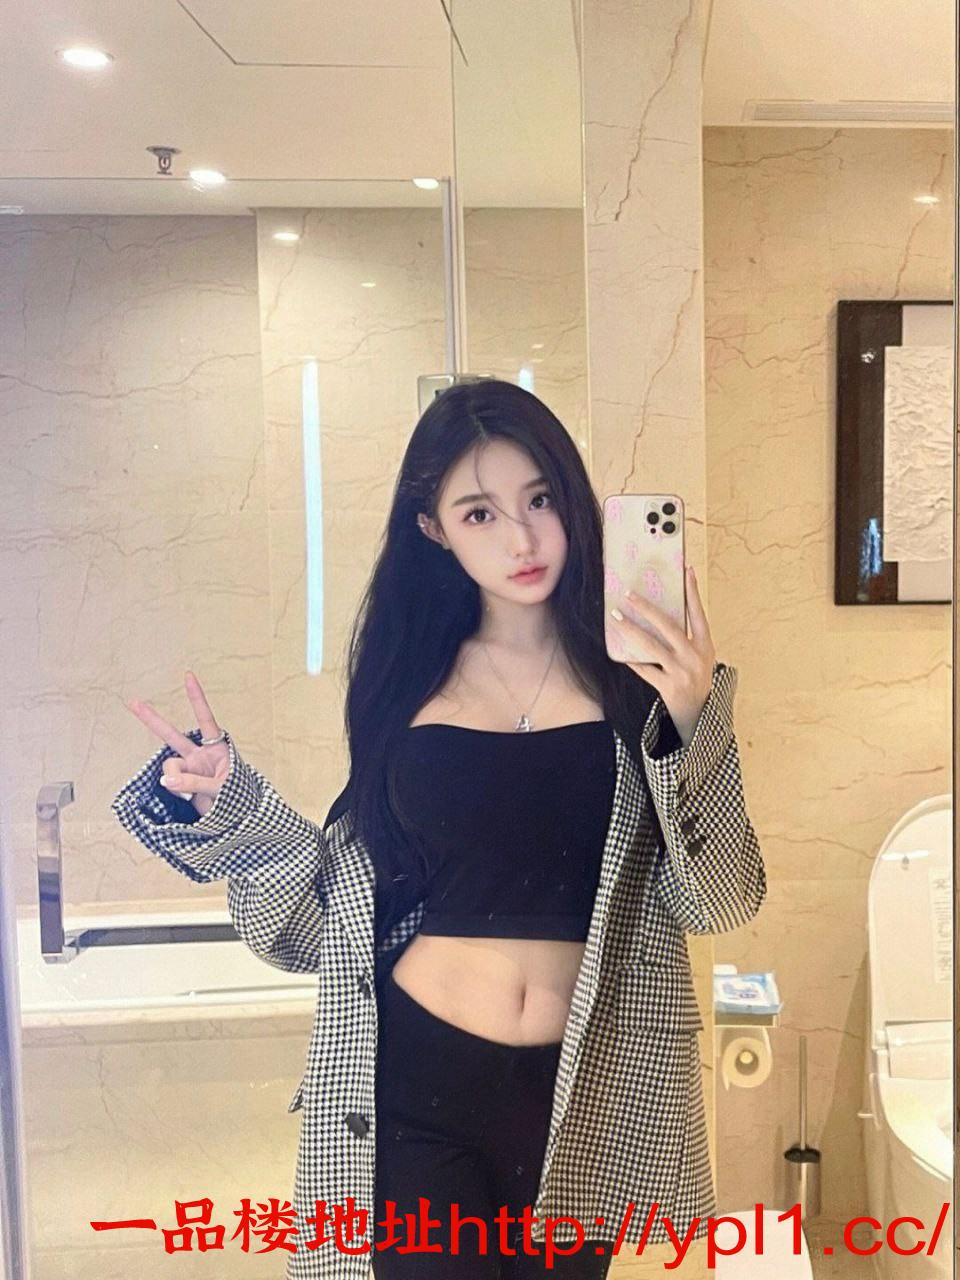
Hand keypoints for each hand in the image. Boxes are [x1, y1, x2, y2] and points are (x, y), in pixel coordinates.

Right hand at [124, 671, 229, 817]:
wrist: (236, 816)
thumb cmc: (237, 797)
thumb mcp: (222, 788)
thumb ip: (195, 783)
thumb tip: (166, 781)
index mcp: (216, 747)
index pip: (205, 718)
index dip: (196, 698)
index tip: (188, 675)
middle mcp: (199, 754)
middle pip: (171, 734)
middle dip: (150, 719)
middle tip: (132, 702)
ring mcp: (188, 768)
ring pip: (170, 767)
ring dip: (177, 779)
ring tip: (191, 793)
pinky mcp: (180, 783)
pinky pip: (170, 782)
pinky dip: (176, 789)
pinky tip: (187, 798)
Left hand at [606, 565, 715, 747]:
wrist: (699, 714)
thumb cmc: (696, 677)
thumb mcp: (701, 656)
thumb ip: (688, 637)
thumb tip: (662, 611)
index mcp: (705, 645)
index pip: (698, 613)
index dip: (692, 592)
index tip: (686, 570)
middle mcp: (694, 656)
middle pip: (668, 626)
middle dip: (647, 608)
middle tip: (629, 594)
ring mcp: (681, 672)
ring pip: (651, 646)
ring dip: (631, 630)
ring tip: (616, 617)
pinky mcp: (668, 687)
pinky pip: (645, 669)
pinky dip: (632, 660)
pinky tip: (619, 652)